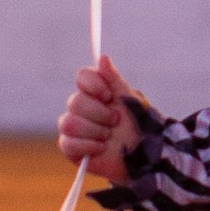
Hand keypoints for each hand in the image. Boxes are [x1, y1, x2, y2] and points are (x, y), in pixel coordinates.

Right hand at [57, 53, 141, 170]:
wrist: (142, 153)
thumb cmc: (137, 123)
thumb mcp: (129, 99)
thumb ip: (114, 79)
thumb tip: (103, 57)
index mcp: (95, 91)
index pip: (82, 76)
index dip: (95, 85)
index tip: (110, 96)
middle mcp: (81, 107)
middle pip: (74, 101)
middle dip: (99, 113)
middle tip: (115, 121)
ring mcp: (74, 127)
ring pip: (69, 123)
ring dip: (94, 131)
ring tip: (108, 136)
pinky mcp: (71, 148)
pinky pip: (67, 143)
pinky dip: (89, 146)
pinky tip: (101, 148)